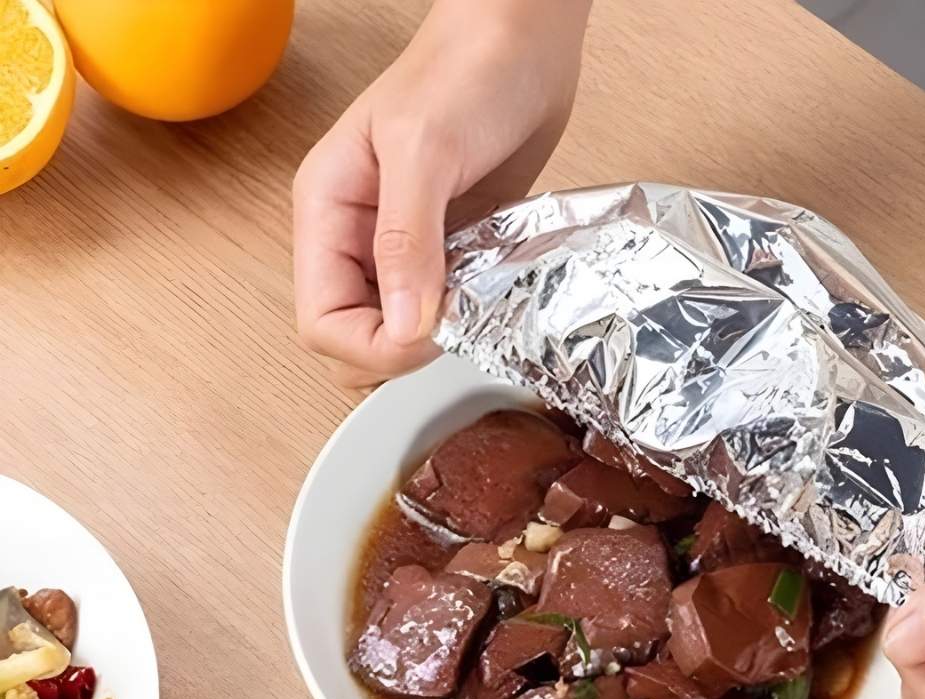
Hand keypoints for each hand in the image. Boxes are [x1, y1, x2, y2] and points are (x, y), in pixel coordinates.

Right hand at [293, 0, 589, 388]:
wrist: (523, 40)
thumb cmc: (465, 70)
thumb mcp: (424, 150)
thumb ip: (408, 242)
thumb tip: (403, 325)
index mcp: (327, 211)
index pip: (321, 320)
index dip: (372, 347)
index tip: (429, 335)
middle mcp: (358, 238)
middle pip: (355, 339)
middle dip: (400, 353)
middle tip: (457, 330)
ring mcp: (404, 249)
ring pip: (399, 333)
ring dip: (437, 340)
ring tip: (476, 309)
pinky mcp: (449, 252)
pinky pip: (445, 312)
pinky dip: (466, 322)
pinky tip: (492, 300)